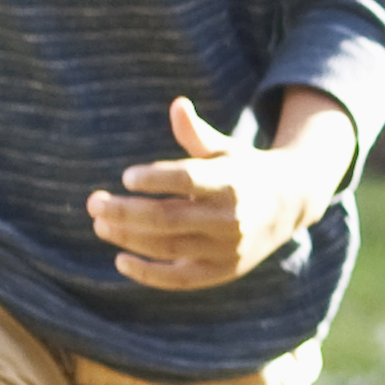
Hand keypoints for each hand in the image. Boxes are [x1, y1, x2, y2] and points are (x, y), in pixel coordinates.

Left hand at [87, 96, 353, 291]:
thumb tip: (177, 105)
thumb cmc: (245, 171)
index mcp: (231, 182)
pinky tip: (120, 259)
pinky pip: (179, 279)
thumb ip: (197, 133)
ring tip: (100, 224)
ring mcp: (226, 248)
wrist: (291, 204)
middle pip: (167, 217)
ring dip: (127, 237)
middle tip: (94, 203)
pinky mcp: (222, 271)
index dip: (153, 179)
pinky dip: (147, 273)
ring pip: (167, 247)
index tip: (126, 176)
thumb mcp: (226, 149)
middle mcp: (230, 218)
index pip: (186, 180)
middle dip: (124, 211)